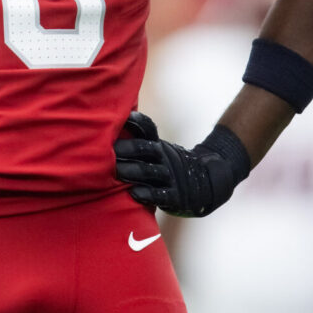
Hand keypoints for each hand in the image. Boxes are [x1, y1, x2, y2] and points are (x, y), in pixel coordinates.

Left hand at [114, 111, 249, 217]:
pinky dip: (147, 194)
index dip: (136, 121)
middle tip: (106, 151)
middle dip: (125, 149)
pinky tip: (134, 193)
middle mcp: (163, 158)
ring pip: (148, 172)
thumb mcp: (157, 152)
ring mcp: (169, 177)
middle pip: (144, 149)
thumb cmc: (168, 167)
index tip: (123, 116)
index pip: (147, 128)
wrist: (207, 184)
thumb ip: (136, 143)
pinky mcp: (175, 196)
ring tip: (115, 172)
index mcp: (158, 145)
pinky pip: (160, 195)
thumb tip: (106, 128)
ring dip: (131, 171)